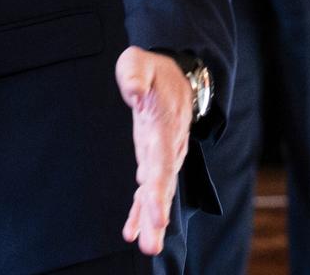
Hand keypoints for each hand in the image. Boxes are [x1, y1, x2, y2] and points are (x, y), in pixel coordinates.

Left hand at [116, 46, 192, 255]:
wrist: (177, 78)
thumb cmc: (153, 70)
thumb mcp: (139, 62)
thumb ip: (135, 75)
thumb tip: (131, 91)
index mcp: (163, 125)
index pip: (162, 161)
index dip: (159, 188)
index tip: (157, 215)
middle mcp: (167, 147)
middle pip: (163, 185)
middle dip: (156, 214)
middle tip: (152, 243)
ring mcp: (161, 156)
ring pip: (158, 192)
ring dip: (151, 220)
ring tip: (147, 246)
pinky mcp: (153, 160)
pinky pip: (148, 189)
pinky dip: (141, 211)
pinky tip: (133, 232)